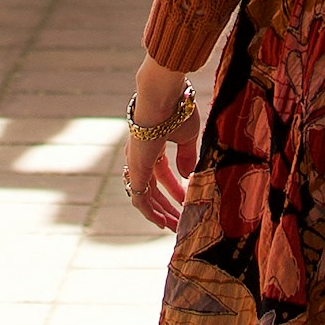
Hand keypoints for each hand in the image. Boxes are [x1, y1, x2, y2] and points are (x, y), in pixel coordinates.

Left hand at [124, 60, 201, 229]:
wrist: (162, 98)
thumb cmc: (176, 110)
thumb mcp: (187, 136)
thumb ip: (186, 156)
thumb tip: (187, 175)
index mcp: (153, 146)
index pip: (162, 173)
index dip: (174, 187)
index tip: (187, 199)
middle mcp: (140, 157)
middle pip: (153, 188)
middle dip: (166, 205)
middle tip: (179, 219)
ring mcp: (137, 165)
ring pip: (146, 197)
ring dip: (160, 213)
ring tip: (174, 226)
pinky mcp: (137, 171)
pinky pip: (140, 199)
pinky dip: (150, 213)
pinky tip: (163, 223)